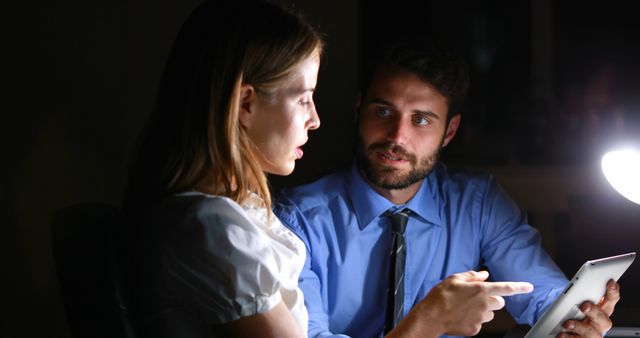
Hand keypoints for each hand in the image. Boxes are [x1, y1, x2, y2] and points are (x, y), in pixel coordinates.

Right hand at [391, 270, 532, 336]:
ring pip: (490, 314)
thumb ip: (472, 276)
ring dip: (483, 310)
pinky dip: (474, 320)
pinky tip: (462, 316)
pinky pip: (480, 323)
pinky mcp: (475, 329)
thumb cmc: (441, 296)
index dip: (520, 287)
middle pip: (500, 303)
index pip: (506, 288)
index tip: (529, 287)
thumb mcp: (454, 279)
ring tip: (466, 308)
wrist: (431, 316)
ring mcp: (480, 318)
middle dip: (493, 300)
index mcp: (480, 290)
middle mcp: (483, 304)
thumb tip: (484, 274)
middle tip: (478, 298)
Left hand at [558, 280, 619, 337]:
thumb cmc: (572, 312)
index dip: (613, 292)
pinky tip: (561, 334)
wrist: (562, 329)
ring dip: (579, 327)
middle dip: (594, 311)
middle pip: (603, 318)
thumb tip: (576, 286)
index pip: (611, 300)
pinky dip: (569, 337)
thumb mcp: (575, 302)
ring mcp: (593, 334)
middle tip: (584, 306)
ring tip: (567, 323)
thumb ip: (579, 295)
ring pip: (591, 332)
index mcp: (601, 310)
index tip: (611, 282)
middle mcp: (600, 323)